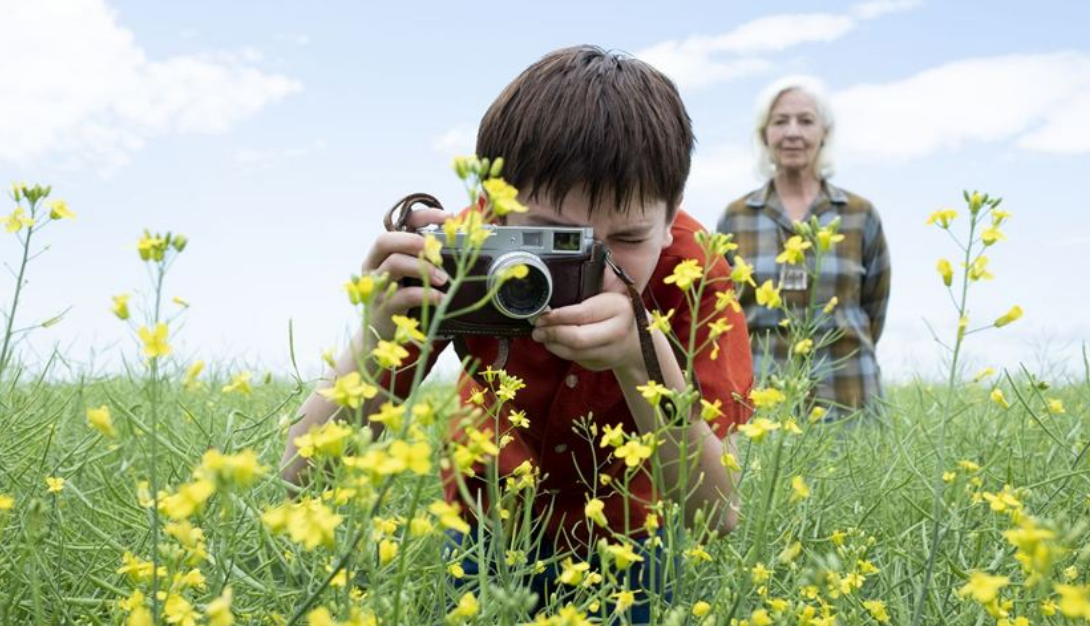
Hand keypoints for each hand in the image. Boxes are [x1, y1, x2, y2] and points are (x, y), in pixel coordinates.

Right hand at [362, 208, 450, 339]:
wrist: (380, 334)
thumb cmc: (400, 299)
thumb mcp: (409, 275)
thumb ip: (423, 259)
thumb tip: (456, 246)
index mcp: (383, 252)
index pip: (399, 224)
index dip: (424, 216)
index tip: (449, 216)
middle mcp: (374, 264)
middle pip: (386, 240)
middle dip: (414, 241)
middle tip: (437, 249)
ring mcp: (377, 285)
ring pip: (395, 264)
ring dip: (423, 268)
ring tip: (444, 278)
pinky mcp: (383, 306)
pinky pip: (405, 295)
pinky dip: (427, 294)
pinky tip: (441, 298)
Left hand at [529, 271, 644, 372]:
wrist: (637, 340)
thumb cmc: (617, 310)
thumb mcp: (611, 291)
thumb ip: (596, 277)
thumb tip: (576, 256)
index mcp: (618, 308)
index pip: (583, 313)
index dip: (558, 315)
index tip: (543, 314)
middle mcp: (616, 331)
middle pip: (578, 338)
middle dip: (552, 333)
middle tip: (537, 329)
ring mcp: (609, 351)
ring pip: (573, 352)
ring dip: (552, 344)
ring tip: (541, 334)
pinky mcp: (600, 364)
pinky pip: (575, 359)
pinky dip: (560, 350)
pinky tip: (553, 341)